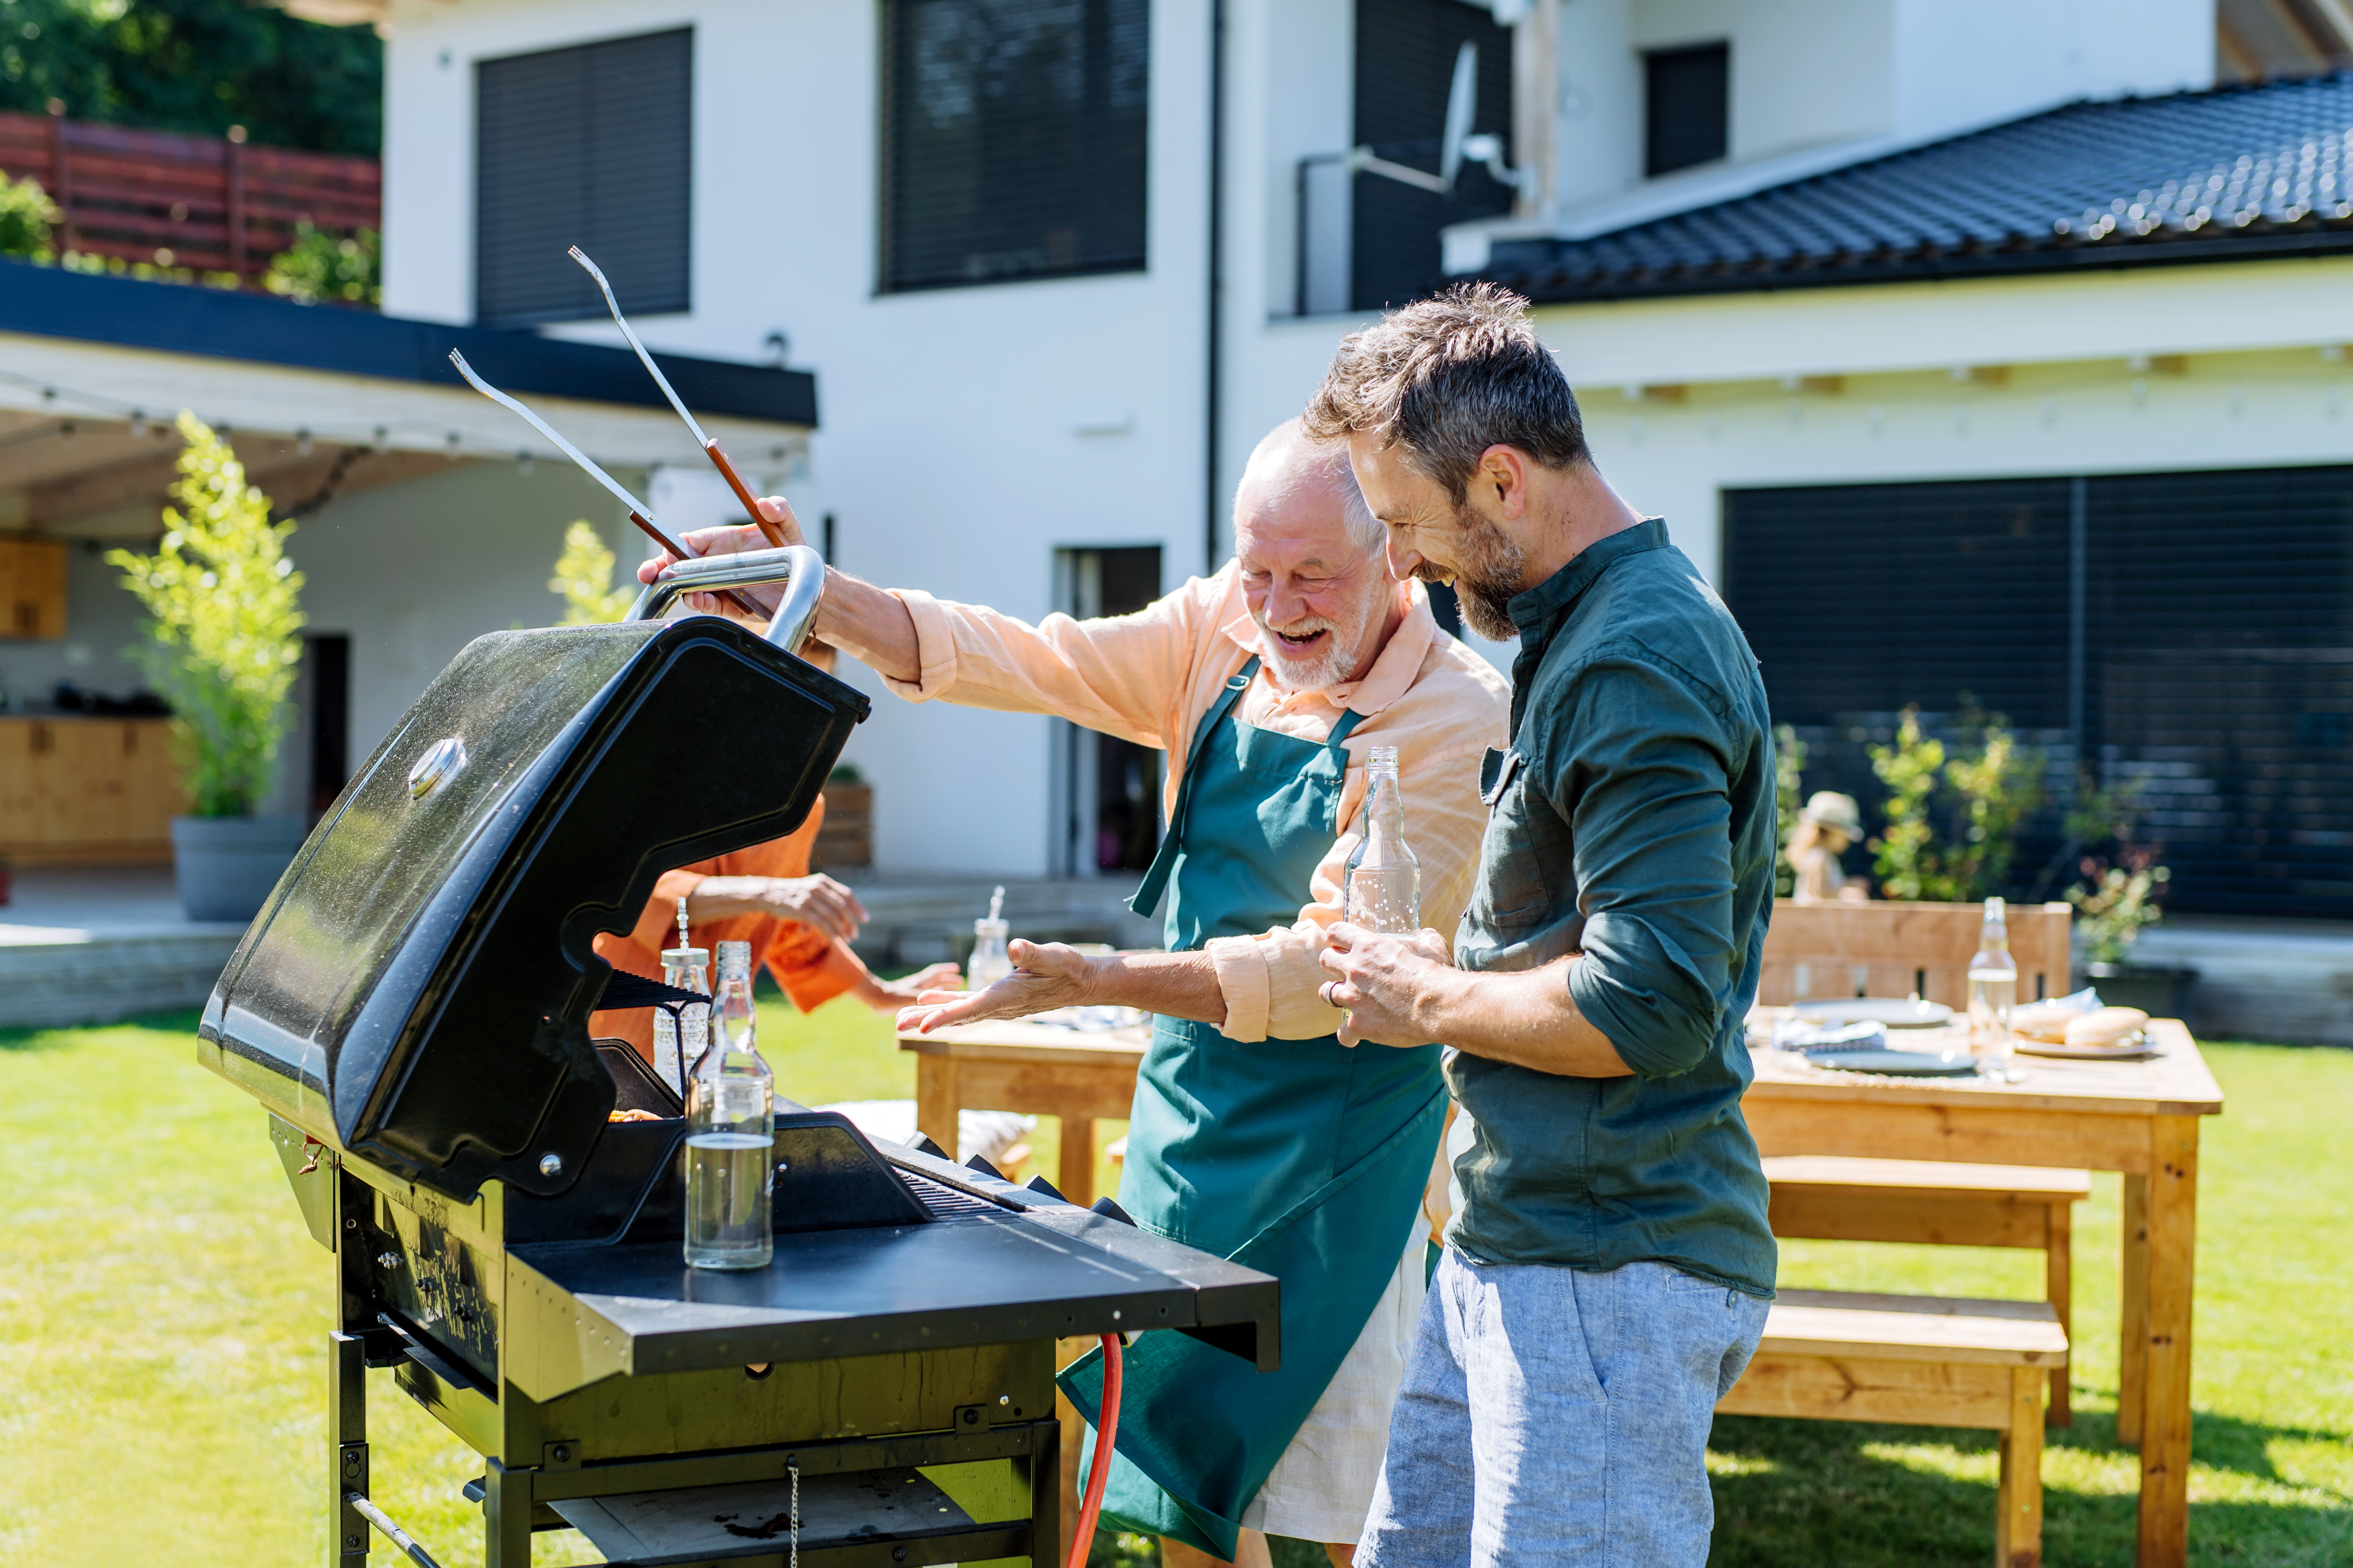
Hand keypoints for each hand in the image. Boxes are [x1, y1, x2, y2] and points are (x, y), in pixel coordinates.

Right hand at [634, 497, 809, 615]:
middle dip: (659, 568)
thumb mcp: (788, 526)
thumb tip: (765, 503)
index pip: (688, 541)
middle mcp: (716, 562)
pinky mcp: (729, 605)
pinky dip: (700, 603)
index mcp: (722, 541)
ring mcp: (720, 584)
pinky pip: (708, 604)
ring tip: (681, 591)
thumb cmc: (793, 551)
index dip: (673, 546)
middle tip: (648, 574)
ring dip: (679, 588)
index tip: (668, 554)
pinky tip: (699, 600)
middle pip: (679, 565)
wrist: (808, 585)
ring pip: (688, 586)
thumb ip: (780, 510)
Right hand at [694, 874, 867, 943]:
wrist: (767, 894)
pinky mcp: (801, 911)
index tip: (865, 919)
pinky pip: (821, 924)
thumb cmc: (791, 894)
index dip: (858, 907)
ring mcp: (809, 899)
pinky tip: (835, 941)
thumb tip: (844, 910)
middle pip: (843, 907)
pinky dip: (831, 933)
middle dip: (852, 922)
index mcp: (822, 881)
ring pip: (833, 917)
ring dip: (843, 930)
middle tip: (856, 933)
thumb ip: (826, 895)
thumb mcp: (810, 888)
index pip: (847, 894)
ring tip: (848, 940)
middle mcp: (818, 889)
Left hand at [860, 962, 961, 1011]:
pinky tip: (932, 1000)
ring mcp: (912, 990)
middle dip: (946, 979)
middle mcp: (917, 985)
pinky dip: (931, 994)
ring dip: (940, 985)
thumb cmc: (889, 998)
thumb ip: (924, 995)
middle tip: (959, 980)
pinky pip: (923, 993)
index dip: (946, 972)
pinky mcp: (907, 996)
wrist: (874, 998)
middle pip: (935, 979)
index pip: (935, 974)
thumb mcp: (907, 997)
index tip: (957, 969)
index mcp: (919, 983)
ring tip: (950, 988)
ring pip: (929, 985)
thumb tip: (942, 991)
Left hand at [896, 939, 1095, 1032]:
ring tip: (902, 1019)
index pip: (972, 1010)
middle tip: (897, 1025)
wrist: (1082, 983)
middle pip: (956, 1017)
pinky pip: (966, 1005)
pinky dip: (946, 1005)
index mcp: (1008, 997)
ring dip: (929, 1015)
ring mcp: (997, 1005)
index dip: (946, 1017)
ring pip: (957, 1013)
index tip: (923, 1026)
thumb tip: (1016, 947)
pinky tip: (928, 1001)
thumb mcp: (1053, 956)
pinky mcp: (998, 999)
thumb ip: (1033, 953)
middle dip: (926, 1021)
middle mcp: (999, 1006)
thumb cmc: (1069, 967)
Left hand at [1316, 922, 1457, 1046]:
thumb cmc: (1436, 974)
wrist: (1437, 1005)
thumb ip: (1424, 937)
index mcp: (1368, 945)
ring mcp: (1352, 998)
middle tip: (1347, 973)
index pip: (1335, 932)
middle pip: (1325, 960)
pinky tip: (1359, 1035)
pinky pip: (1342, 1032)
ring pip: (1326, 993)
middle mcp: (1354, 969)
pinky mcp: (1357, 1024)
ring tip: (1351, 1001)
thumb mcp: (1432, 945)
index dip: (1337, 938)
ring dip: (1337, 996)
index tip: (1342, 945)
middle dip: (1333, 965)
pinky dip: (1350, 1034)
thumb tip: (1426, 934)